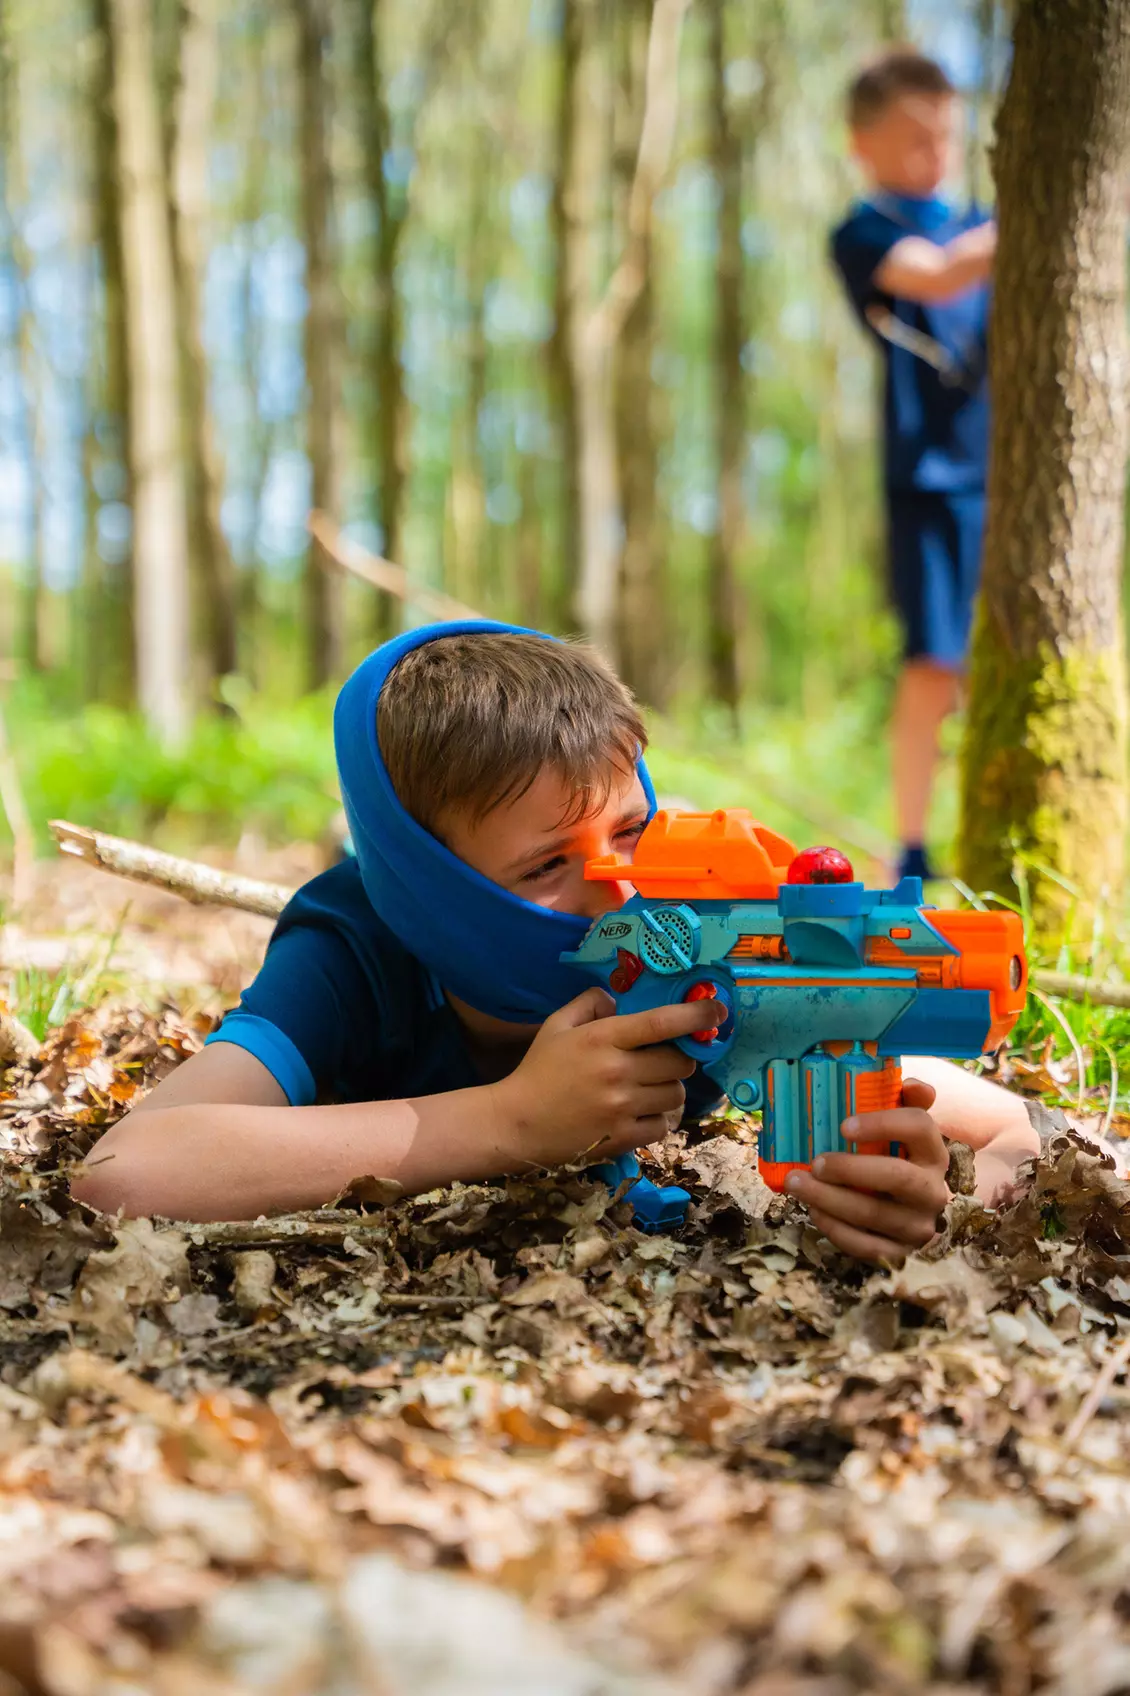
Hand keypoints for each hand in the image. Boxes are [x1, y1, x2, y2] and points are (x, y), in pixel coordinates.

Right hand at [490, 986, 724, 1171]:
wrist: (517, 1124)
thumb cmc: (538, 1071)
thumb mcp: (556, 1026)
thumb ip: (588, 1004)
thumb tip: (618, 997)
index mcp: (603, 1039)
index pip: (662, 1023)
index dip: (696, 1016)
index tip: (718, 1011)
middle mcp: (618, 1072)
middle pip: (679, 1061)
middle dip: (677, 1058)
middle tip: (660, 1060)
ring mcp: (623, 1107)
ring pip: (676, 1094)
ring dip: (669, 1089)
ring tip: (647, 1089)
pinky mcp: (624, 1137)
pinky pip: (664, 1124)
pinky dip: (658, 1118)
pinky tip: (639, 1113)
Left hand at [784, 1078, 949, 1264]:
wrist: (914, 1214)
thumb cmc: (897, 1161)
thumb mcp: (903, 1132)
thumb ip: (907, 1102)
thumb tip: (912, 1084)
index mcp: (933, 1151)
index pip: (919, 1128)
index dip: (882, 1123)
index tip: (844, 1125)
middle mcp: (933, 1189)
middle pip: (896, 1177)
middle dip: (850, 1169)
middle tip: (814, 1162)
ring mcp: (919, 1225)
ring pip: (874, 1215)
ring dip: (829, 1199)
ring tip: (796, 1184)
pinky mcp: (901, 1254)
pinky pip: (867, 1247)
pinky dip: (836, 1230)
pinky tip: (814, 1212)